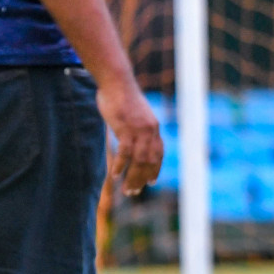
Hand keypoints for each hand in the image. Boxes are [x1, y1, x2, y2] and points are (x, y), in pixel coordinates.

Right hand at [97, 80, 163, 195]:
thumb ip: (136, 128)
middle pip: (150, 162)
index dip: (156, 169)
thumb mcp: (135, 115)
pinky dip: (121, 166)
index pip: (159, 154)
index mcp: (154, 128)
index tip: (152, 182)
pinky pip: (125, 153)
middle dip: (142, 179)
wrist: (117, 81)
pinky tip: (115, 175)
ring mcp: (139, 130)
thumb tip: (132, 138)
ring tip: (126, 190)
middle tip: (134, 192)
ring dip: (133, 178)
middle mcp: (151, 131)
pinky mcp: (126, 128)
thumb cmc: (122, 98)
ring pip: (139, 161)